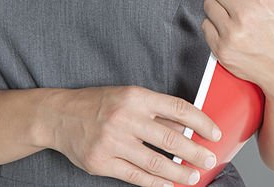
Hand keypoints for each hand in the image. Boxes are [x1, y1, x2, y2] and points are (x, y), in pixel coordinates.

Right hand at [47, 86, 220, 186]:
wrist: (59, 116)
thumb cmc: (98, 104)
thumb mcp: (128, 97)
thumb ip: (156, 111)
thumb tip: (187, 129)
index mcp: (136, 97)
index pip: (177, 109)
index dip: (201, 122)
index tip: (214, 133)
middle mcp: (125, 118)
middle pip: (170, 138)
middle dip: (194, 152)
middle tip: (209, 159)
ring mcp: (112, 142)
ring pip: (155, 162)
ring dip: (178, 172)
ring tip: (192, 176)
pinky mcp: (102, 162)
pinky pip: (135, 176)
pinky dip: (155, 182)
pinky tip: (168, 184)